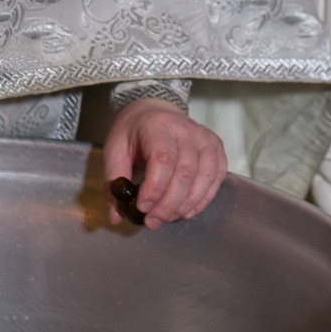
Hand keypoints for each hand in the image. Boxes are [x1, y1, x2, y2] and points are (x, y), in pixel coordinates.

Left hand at [103, 96, 227, 228]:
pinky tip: (185, 210)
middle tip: (152, 220)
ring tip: (166, 217)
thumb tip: (115, 217)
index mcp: (158, 126)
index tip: (142, 207)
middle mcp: (187, 130)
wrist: (154, 111)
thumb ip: (114, 182)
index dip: (155, 188)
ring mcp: (205, 139)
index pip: (163, 159)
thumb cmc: (134, 132)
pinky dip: (201, 200)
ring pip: (204, 178)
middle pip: (185, 173)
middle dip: (168, 204)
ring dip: (185, 205)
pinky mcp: (216, 149)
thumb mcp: (114, 149)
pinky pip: (215, 179)